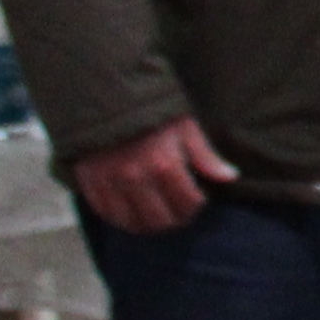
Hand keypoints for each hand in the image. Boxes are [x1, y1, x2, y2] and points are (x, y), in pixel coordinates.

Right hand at [68, 116, 238, 236]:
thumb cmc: (150, 111)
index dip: (196, 205)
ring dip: (146, 225)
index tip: (197, 200)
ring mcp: (111, 182)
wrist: (106, 95)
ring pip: (132, 223)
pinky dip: (119, 218)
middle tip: (178, 213)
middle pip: (160, 220)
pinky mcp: (90, 181)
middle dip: (174, 219)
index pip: (188, 203)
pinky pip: (105, 213)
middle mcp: (137, 178)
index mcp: (165, 165)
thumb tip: (230, 177)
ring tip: (155, 217)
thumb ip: (205, 156)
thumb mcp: (184, 127)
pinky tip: (129, 213)